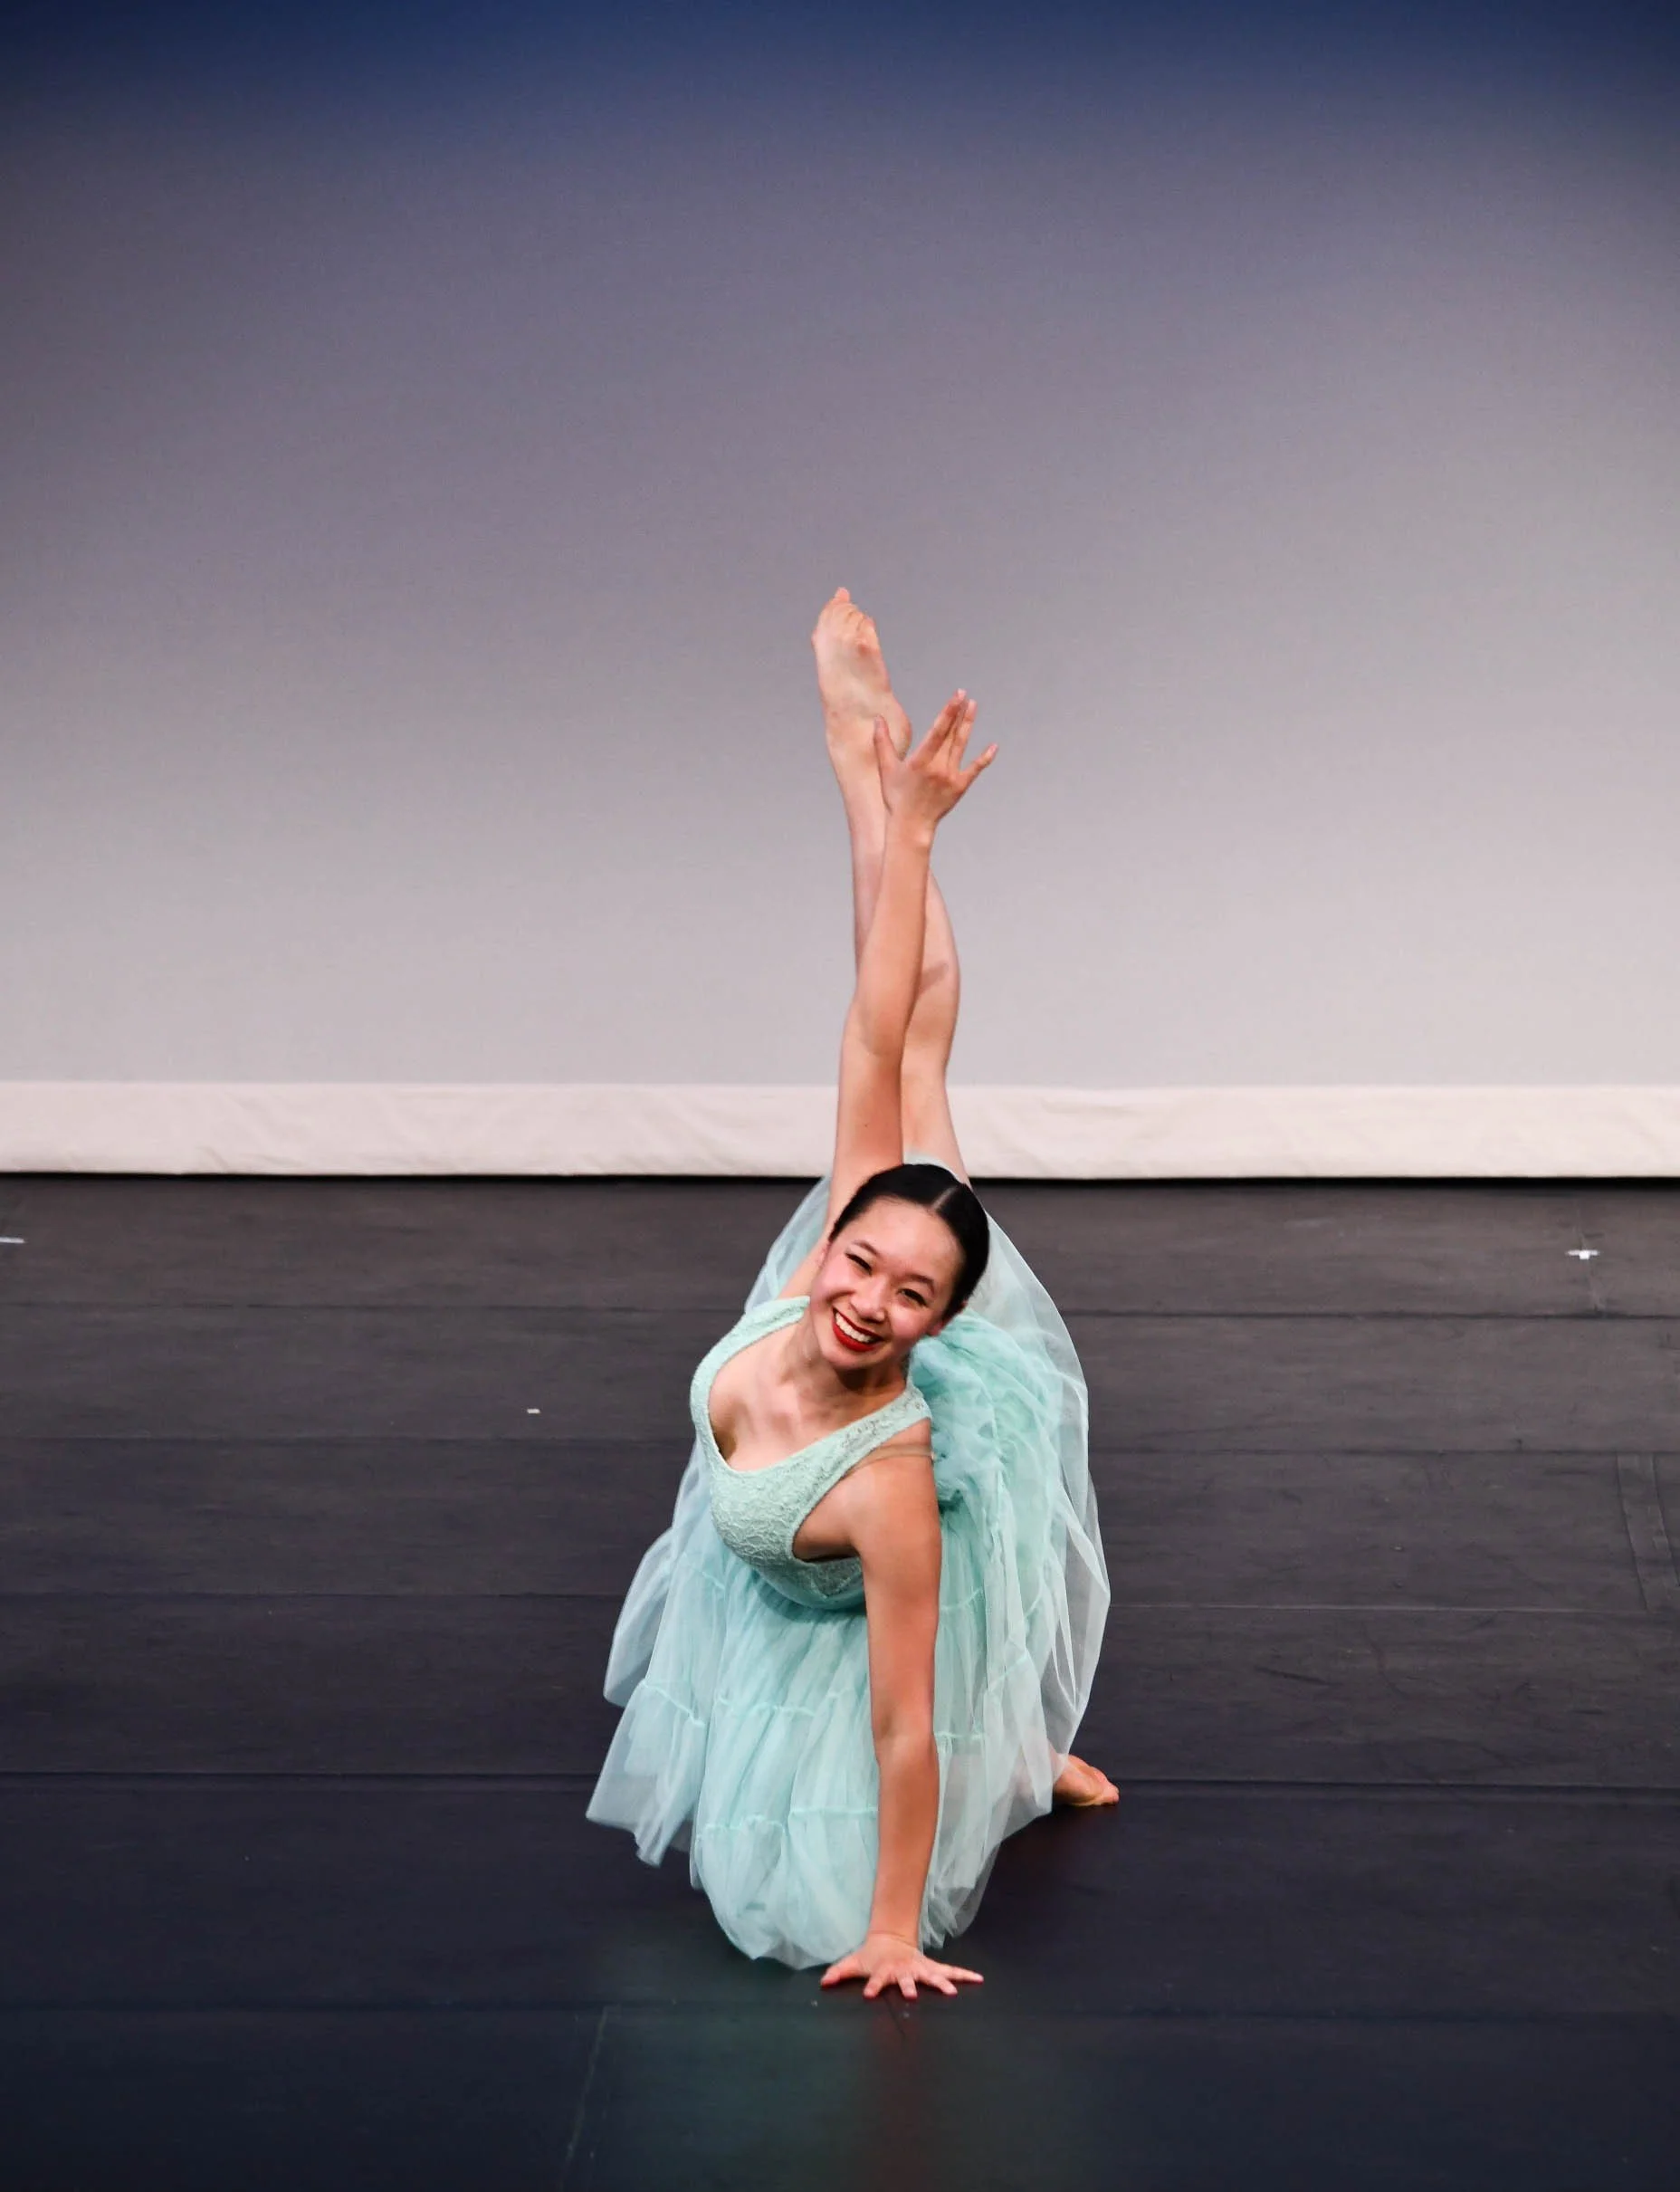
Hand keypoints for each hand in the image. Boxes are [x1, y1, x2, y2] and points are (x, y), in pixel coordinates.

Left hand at [820, 1929, 983, 2000]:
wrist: (890, 1939)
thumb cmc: (871, 1956)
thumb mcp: (854, 1962)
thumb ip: (839, 1972)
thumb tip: (822, 1982)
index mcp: (884, 1970)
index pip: (876, 1979)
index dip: (872, 1986)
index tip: (868, 1995)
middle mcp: (903, 1969)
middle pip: (906, 1979)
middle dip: (909, 1986)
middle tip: (912, 1995)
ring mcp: (919, 1968)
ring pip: (932, 1975)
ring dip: (941, 1982)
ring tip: (951, 1992)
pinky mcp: (931, 1968)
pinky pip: (950, 1971)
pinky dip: (964, 1975)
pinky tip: (979, 1979)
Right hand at [874, 691, 996, 831]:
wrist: (911, 825)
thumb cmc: (896, 797)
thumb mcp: (887, 769)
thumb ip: (882, 743)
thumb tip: (878, 719)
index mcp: (920, 760)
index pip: (938, 730)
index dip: (949, 711)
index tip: (957, 696)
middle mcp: (938, 766)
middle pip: (952, 734)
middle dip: (959, 713)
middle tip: (966, 695)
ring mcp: (951, 777)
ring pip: (961, 746)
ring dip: (968, 725)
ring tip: (973, 707)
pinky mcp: (960, 787)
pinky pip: (975, 769)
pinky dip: (985, 758)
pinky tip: (993, 746)